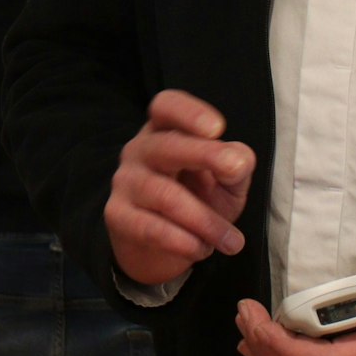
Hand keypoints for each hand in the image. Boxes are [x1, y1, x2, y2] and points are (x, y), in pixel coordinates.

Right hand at [105, 90, 256, 286]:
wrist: (160, 246)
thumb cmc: (197, 200)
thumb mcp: (226, 181)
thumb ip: (237, 165)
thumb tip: (238, 160)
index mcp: (165, 130)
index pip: (166, 106)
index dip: (188, 112)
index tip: (217, 128)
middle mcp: (139, 150)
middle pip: (165, 145)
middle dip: (203, 155)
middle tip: (235, 170)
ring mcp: (125, 182)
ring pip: (164, 195)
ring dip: (205, 220)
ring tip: (233, 241)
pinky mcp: (117, 215)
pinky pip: (150, 227)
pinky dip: (182, 241)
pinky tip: (202, 249)